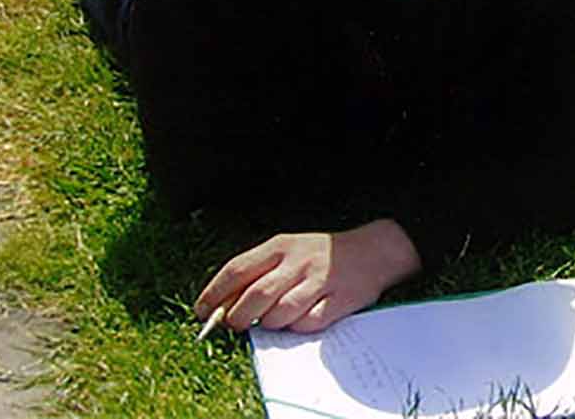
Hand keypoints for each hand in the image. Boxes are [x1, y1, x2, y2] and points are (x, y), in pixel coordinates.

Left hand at [194, 219, 420, 333]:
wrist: (374, 251)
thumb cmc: (320, 255)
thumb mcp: (288, 251)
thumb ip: (257, 273)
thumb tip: (222, 305)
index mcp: (281, 246)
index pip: (237, 270)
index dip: (214, 293)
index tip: (201, 312)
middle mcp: (299, 262)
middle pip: (255, 298)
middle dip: (238, 318)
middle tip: (236, 325)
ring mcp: (320, 281)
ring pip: (279, 315)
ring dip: (270, 325)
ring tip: (273, 320)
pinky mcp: (339, 300)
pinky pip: (307, 324)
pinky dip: (298, 327)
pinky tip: (301, 319)